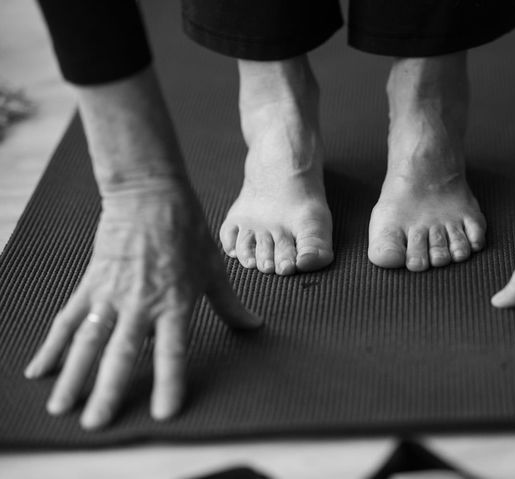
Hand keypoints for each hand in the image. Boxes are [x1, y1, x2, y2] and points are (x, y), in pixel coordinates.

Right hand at [24, 181, 261, 428]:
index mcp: (175, 303)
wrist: (150, 195)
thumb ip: (230, 304)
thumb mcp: (214, 269)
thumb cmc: (187, 231)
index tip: (163, 411)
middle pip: (122, 353)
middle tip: (98, 424)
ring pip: (89, 341)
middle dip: (109, 390)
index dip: (169, 381)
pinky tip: (39, 370)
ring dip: (75, 375)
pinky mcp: (91, 285)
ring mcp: (112, 294)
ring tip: (62, 407)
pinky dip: (53, 345)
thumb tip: (255, 326)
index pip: (172, 350)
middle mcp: (141, 303)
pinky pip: (69, 319)